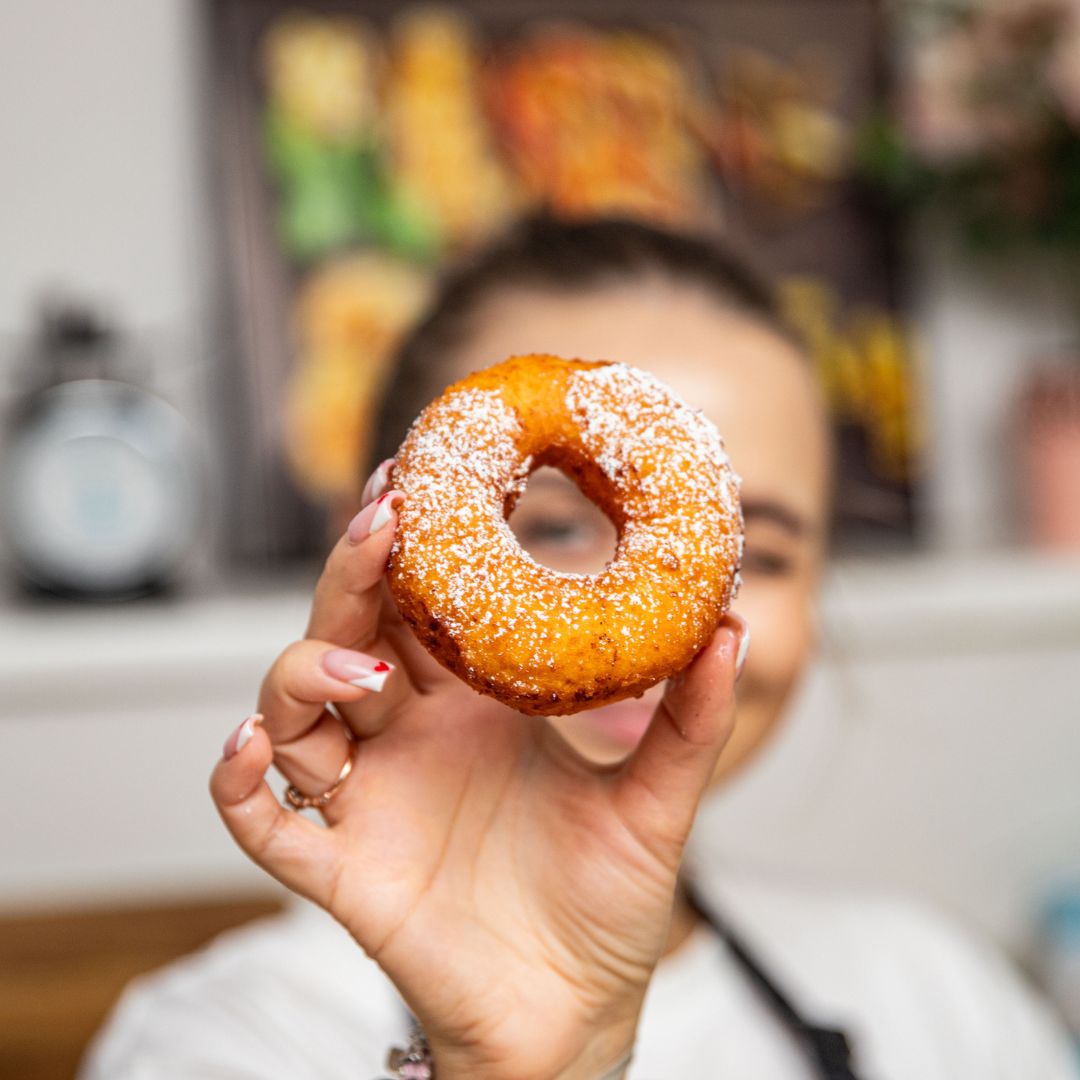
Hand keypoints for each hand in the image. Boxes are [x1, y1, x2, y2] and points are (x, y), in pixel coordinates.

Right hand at [210, 474, 745, 1079]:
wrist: (577, 1009)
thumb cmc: (605, 899)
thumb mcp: (657, 801)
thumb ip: (689, 720)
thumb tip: (732, 627)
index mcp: (473, 706)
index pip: (423, 605)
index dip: (414, 545)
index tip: (421, 478)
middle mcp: (410, 738)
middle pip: (350, 631)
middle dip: (354, 574)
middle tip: (385, 521)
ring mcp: (371, 800)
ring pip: (296, 711)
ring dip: (305, 671)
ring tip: (360, 664)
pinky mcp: (346, 871)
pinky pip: (267, 825)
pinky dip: (240, 785)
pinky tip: (254, 747)